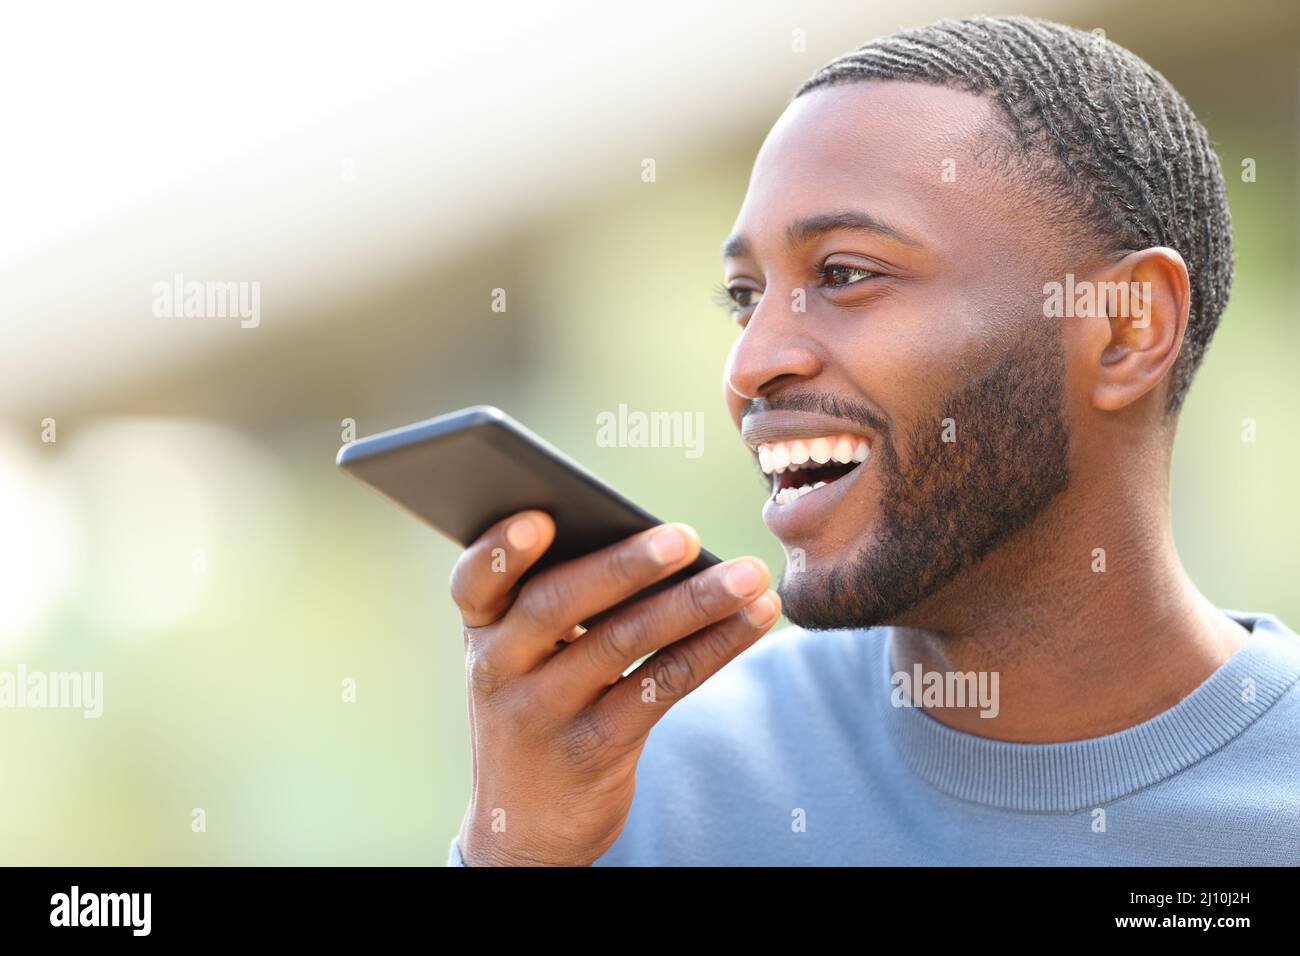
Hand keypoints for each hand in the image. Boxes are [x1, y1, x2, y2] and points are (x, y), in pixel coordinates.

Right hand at [450, 510, 779, 865]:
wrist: (522, 829)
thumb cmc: (536, 707)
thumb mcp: (520, 660)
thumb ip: (558, 602)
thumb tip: (653, 539)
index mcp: (482, 629)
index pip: (474, 582)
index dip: (501, 551)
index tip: (540, 518)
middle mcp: (501, 668)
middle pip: (557, 605)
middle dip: (623, 566)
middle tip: (685, 536)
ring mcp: (545, 712)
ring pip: (623, 643)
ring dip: (694, 604)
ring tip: (749, 575)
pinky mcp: (595, 747)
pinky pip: (661, 687)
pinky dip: (714, 646)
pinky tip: (754, 619)